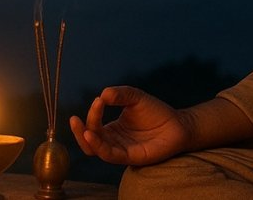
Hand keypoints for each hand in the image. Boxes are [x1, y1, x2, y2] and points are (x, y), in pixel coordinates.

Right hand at [69, 86, 189, 165]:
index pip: (94, 125)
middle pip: (88, 141)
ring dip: (87, 140)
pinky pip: (110, 155)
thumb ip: (120, 94)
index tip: (98, 100)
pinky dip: (99, 146)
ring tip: (85, 129)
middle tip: (74, 119)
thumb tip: (103, 94)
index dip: (92, 114)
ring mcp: (121, 150)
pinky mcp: (130, 157)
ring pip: (96, 150)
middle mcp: (114, 141)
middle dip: (79, 131)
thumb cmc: (156, 112)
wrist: (177, 124)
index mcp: (112, 129)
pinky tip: (93, 135)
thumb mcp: (135, 97)